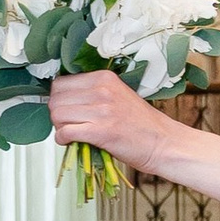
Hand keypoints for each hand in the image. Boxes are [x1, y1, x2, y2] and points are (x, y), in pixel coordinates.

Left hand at [50, 69, 169, 165]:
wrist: (163, 143)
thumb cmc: (141, 123)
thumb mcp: (118, 95)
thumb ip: (93, 92)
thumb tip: (63, 99)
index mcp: (104, 77)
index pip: (61, 82)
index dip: (59, 98)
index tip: (67, 109)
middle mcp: (102, 90)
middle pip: (56, 99)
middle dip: (57, 114)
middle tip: (68, 124)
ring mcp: (102, 110)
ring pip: (58, 115)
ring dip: (59, 127)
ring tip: (71, 133)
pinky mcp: (101, 132)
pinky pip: (65, 132)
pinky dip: (62, 139)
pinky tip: (70, 141)